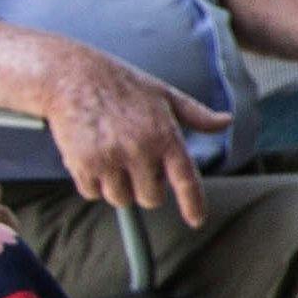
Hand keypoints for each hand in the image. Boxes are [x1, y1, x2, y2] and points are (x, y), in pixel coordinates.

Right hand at [38, 53, 229, 225]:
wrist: (71, 76)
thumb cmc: (123, 85)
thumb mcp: (164, 94)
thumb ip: (197, 114)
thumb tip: (226, 121)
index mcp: (165, 135)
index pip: (186, 180)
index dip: (193, 204)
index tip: (196, 221)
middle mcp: (141, 150)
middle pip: (151, 199)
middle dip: (145, 187)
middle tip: (134, 162)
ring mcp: (111, 159)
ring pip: (120, 199)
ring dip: (117, 185)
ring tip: (110, 154)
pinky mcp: (83, 165)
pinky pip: (92, 193)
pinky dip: (91, 182)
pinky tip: (91, 155)